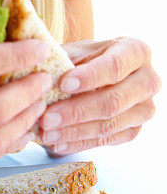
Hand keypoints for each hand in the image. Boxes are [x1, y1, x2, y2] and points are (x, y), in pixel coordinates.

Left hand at [38, 37, 160, 154]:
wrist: (92, 74)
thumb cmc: (83, 58)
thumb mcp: (76, 50)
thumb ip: (65, 61)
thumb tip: (44, 74)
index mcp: (136, 51)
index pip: (115, 65)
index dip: (89, 77)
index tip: (63, 84)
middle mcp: (148, 80)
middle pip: (113, 101)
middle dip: (77, 111)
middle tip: (47, 118)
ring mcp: (144, 108)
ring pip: (110, 125)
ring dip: (74, 132)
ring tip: (47, 133)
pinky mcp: (134, 130)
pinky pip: (107, 141)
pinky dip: (78, 143)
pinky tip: (57, 143)